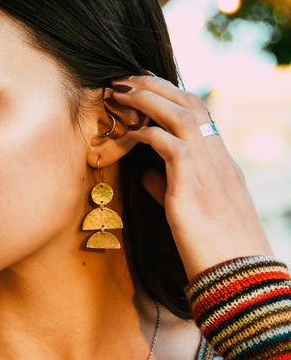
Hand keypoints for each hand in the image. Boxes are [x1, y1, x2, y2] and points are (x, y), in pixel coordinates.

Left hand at [110, 75, 272, 281]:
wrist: (240, 282)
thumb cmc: (216, 254)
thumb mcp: (191, 215)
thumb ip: (169, 189)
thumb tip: (146, 174)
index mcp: (223, 166)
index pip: (201, 114)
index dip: (171, 95)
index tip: (144, 86)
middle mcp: (220, 162)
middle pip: (191, 104)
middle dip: (156, 85)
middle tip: (125, 77)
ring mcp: (210, 172)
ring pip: (182, 115)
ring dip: (148, 99)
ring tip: (120, 91)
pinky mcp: (194, 189)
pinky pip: (170, 145)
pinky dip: (147, 134)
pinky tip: (128, 134)